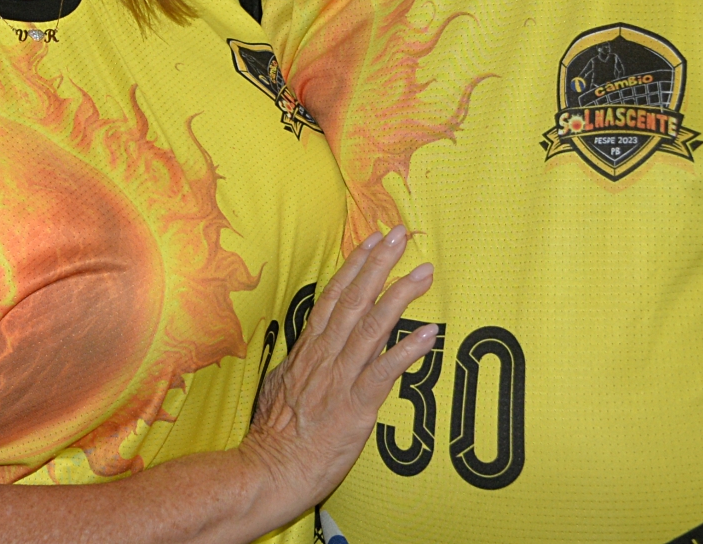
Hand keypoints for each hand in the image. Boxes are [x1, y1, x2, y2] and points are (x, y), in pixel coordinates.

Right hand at [238, 226, 435, 521]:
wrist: (273, 467)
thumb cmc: (276, 433)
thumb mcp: (280, 385)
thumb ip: (300, 363)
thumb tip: (306, 349)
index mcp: (309, 349)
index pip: (333, 296)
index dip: (354, 266)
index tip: (372, 241)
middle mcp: (325, 355)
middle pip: (354, 299)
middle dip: (379, 264)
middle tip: (401, 235)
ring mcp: (340, 378)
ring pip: (372, 326)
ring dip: (400, 296)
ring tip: (423, 273)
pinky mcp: (355, 405)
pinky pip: (384, 371)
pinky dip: (407, 350)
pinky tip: (430, 333)